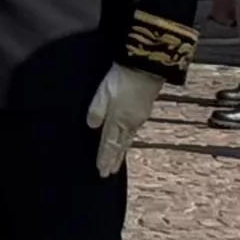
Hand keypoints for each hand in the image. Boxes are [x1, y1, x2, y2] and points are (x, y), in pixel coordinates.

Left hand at [83, 63, 161, 178]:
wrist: (147, 65)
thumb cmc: (122, 78)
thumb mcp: (103, 92)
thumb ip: (97, 110)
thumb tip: (92, 127)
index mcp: (118, 120)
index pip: (109, 144)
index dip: (105, 157)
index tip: (101, 171)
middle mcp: (130, 123)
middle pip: (120, 146)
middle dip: (113, 160)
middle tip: (108, 173)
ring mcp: (139, 117)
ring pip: (128, 140)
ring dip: (121, 153)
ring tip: (116, 163)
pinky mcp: (144, 110)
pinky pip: (133, 132)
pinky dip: (128, 141)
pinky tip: (126, 141)